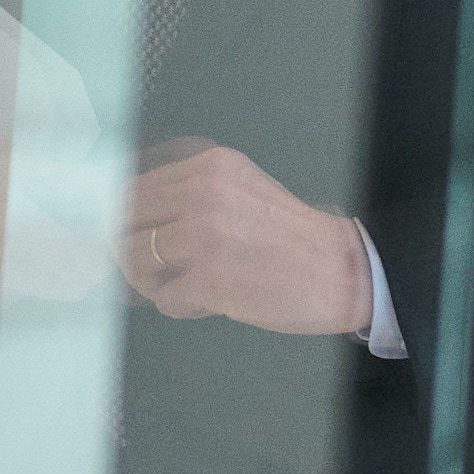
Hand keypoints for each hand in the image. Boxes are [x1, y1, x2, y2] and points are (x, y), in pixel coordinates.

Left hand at [117, 140, 374, 334]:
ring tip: (192, 284)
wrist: (347, 271)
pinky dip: (184, 305)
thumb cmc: (296, 239)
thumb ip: (191, 194)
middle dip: (136, 251)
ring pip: (136, 262)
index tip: (133, 236)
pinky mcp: (207, 279)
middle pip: (126, 225)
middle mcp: (204, 194)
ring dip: (156, 281)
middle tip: (160, 268)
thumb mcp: (242, 191)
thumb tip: (129, 217)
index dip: (126, 219)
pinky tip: (214, 299)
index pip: (133, 188)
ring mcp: (203, 237)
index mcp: (212, 167)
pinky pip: (164, 299)